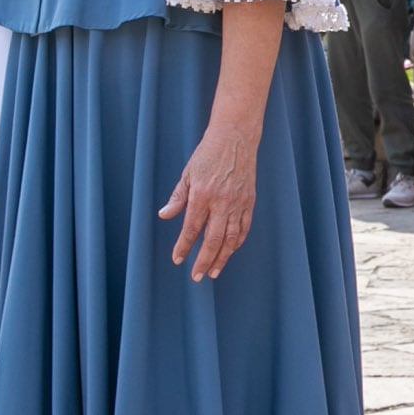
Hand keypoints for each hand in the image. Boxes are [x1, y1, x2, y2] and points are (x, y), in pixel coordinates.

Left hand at [161, 119, 258, 279]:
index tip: (178, 260)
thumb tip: (164, 215)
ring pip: (230, 238)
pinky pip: (244, 228)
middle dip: (203, 260)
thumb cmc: (208, 153)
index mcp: (202, 194)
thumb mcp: (188, 173)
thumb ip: (178, 196)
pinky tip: (230, 251)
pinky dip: (236, 242)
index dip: (183, 247)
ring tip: (213, 271)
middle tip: (196, 276)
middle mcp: (221, 202)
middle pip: (212, 240)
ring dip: (222, 258)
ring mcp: (237, 203)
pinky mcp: (249, 201)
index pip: (191, 228)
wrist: (235, 138)